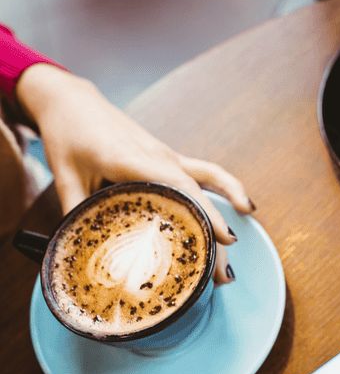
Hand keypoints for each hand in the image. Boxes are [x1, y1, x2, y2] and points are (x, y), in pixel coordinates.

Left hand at [15, 64, 253, 283]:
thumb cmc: (67, 135)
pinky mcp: (168, 156)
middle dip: (215, 230)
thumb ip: (76, 213)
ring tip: (238, 242)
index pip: (177, 185)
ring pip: (207, 179)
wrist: (71, 102)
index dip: (203, 212)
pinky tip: (242, 206)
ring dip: (227, 206)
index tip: (223, 239)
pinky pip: (204, 171)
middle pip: (197, 191)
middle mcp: (157, 154)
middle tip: (222, 272)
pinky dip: (224, 187)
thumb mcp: (64, 177)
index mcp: (131, 158)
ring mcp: (166, 154)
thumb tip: (83, 250)